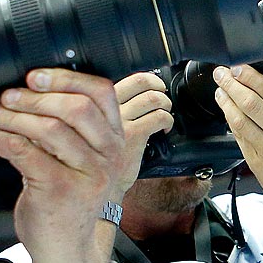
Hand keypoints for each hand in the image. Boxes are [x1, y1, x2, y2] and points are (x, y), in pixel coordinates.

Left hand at [0, 69, 124, 262]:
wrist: (64, 249)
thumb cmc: (66, 201)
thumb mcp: (79, 160)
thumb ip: (69, 129)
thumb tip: (26, 90)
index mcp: (115, 141)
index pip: (101, 93)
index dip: (65, 78)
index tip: (34, 77)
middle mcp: (108, 156)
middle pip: (75, 108)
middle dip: (34, 98)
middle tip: (5, 97)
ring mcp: (87, 174)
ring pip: (47, 128)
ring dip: (8, 115)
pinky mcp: (59, 189)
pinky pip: (21, 150)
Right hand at [111, 72, 173, 201]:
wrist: (98, 183)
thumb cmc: (98, 158)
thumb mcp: (95, 128)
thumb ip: (107, 112)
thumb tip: (130, 98)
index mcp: (99, 103)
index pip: (127, 79)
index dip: (145, 80)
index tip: (150, 87)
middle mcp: (108, 108)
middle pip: (140, 81)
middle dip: (158, 84)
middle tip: (162, 93)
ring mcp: (121, 121)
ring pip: (152, 98)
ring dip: (165, 102)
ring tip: (165, 111)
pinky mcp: (134, 135)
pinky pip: (158, 117)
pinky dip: (167, 120)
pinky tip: (165, 129)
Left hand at [210, 65, 262, 210]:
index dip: (250, 77)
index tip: (238, 67)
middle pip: (252, 103)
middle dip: (232, 85)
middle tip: (221, 73)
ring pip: (240, 120)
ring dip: (226, 102)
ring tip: (220, 90)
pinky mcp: (257, 163)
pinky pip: (239, 137)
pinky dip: (230, 121)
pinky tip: (226, 110)